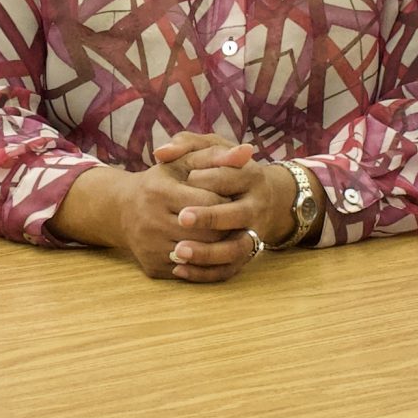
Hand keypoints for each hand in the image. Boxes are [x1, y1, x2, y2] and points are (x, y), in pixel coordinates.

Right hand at [103, 164, 248, 281]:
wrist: (122, 208)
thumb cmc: (162, 181)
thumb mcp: (184, 162)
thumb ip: (216, 156)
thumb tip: (248, 150)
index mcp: (159, 192)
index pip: (208, 202)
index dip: (225, 201)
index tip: (233, 198)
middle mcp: (151, 221)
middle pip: (207, 232)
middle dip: (226, 227)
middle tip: (235, 220)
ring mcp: (150, 247)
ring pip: (200, 255)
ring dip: (218, 247)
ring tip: (225, 234)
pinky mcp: (152, 266)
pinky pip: (188, 271)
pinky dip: (203, 263)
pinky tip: (209, 249)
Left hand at [153, 131, 300, 274]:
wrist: (254, 197)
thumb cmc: (221, 169)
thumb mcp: (210, 149)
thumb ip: (186, 144)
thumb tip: (160, 153)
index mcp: (250, 176)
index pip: (229, 178)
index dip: (205, 179)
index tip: (186, 180)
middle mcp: (256, 207)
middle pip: (237, 215)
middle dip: (209, 218)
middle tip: (181, 218)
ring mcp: (253, 234)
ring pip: (235, 249)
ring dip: (207, 253)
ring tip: (178, 251)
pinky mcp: (245, 256)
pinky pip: (228, 270)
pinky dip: (205, 273)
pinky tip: (180, 270)